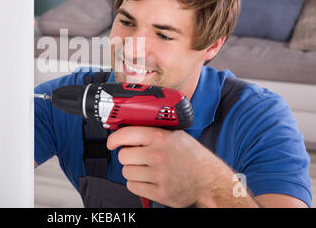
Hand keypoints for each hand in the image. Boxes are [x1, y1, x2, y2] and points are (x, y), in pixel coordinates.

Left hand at [106, 126, 234, 206]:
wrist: (210, 181)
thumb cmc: (193, 158)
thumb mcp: (175, 136)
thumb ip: (153, 132)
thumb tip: (127, 131)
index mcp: (161, 137)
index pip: (126, 134)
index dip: (114, 139)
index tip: (112, 143)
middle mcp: (158, 155)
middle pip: (123, 156)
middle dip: (128, 157)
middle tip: (138, 157)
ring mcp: (158, 175)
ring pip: (126, 172)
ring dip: (133, 171)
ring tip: (147, 169)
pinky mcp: (159, 192)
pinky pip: (132, 186)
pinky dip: (137, 184)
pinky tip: (149, 179)